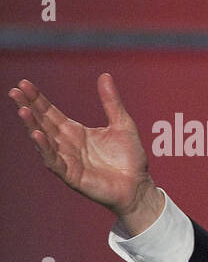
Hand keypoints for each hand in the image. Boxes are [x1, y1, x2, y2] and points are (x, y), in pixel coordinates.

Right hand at [9, 73, 162, 233]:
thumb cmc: (130, 158)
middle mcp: (66, 144)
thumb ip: (111, 102)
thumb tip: (105, 75)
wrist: (139, 186)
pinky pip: (54, 161)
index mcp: (75, 132)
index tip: (24, 83)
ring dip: (32, 126)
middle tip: (15, 91)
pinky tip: (37, 135)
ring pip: (43, 141)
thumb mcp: (122, 124)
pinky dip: (45, 148)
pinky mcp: (71, 175)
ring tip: (23, 110)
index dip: (38, 99)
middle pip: (42, 123)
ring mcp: (66, 160)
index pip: (50, 112)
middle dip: (28, 107)